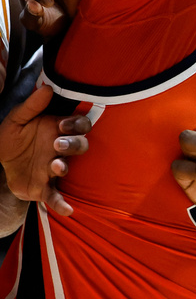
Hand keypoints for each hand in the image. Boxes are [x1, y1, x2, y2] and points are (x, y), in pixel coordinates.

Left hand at [0, 85, 91, 215]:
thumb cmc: (12, 139)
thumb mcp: (16, 120)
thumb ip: (31, 106)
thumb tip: (47, 88)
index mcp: (57, 131)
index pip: (79, 125)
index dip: (77, 125)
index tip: (64, 124)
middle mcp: (59, 150)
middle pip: (80, 145)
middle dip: (73, 144)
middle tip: (58, 144)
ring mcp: (53, 169)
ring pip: (68, 168)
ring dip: (65, 167)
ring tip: (56, 165)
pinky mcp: (44, 187)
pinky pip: (56, 196)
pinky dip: (62, 203)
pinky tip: (68, 210)